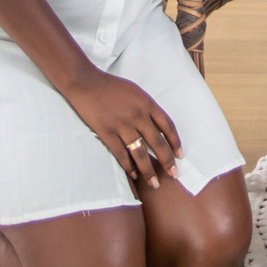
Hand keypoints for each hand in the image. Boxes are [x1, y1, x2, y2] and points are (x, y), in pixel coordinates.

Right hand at [63, 68, 182, 191]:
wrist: (86, 83)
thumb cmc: (112, 87)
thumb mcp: (136, 92)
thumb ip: (147, 108)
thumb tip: (158, 127)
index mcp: (147, 103)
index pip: (167, 125)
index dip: (175, 142)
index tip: (180, 155)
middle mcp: (137, 115)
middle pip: (157, 142)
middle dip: (167, 161)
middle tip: (174, 175)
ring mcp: (122, 125)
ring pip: (139, 153)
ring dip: (148, 170)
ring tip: (154, 183)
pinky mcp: (106, 132)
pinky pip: (121, 154)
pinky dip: (128, 167)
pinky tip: (134, 175)